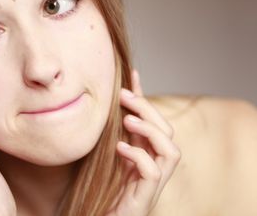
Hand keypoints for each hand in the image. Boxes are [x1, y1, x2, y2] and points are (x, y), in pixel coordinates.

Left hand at [106, 70, 180, 215]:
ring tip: (128, 120)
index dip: (144, 96)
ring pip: (171, 150)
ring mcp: (152, 183)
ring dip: (151, 130)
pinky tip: (120, 148)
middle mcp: (154, 166)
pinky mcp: (145, 197)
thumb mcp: (104, 154)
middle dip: (148, 109)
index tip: (132, 74)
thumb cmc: (101, 190)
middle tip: (123, 96)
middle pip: (167, 130)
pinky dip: (138, 156)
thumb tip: (102, 106)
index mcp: (145, 153)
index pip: (152, 119)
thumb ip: (109, 134)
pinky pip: (153, 172)